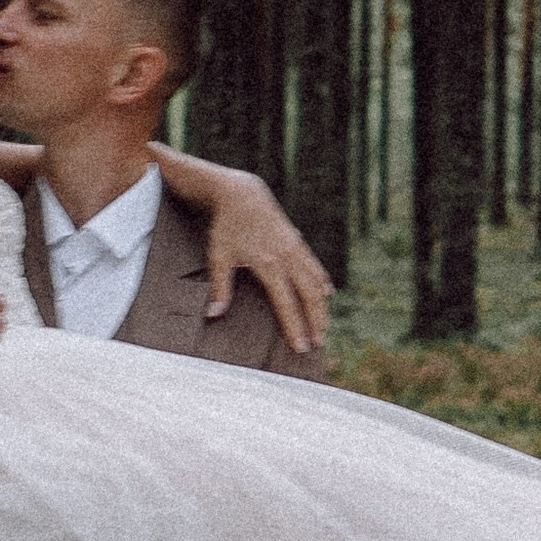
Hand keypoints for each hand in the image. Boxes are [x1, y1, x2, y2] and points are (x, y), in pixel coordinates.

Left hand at [201, 175, 333, 349]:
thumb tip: (214, 315)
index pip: (286, 303)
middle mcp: (287, 257)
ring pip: (316, 282)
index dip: (295, 327)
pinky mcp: (297, 241)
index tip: (301, 347)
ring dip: (322, 306)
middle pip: (309, 296)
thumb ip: (220, 287)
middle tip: (319, 344)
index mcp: (269, 264)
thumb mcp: (219, 256)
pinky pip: (315, 266)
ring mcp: (295, 248)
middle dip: (315, 321)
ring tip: (325, 326)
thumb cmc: (227, 226)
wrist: (242, 193)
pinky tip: (327, 294)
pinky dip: (322, 282)